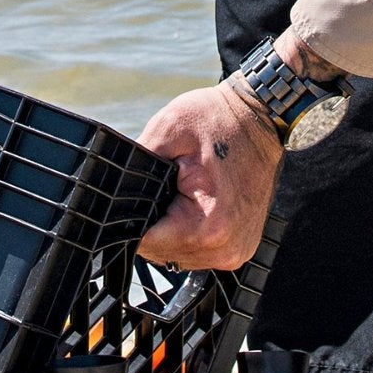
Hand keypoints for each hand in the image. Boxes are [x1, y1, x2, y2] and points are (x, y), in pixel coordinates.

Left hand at [136, 76, 281, 270]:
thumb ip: (136, 166)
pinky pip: (199, 250)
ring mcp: (236, 251)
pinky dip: (189, 230)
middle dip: (152, 220)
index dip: (131, 219)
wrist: (261, 117)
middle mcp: (225, 247)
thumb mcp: (167, 130)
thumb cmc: (218, 119)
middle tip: (163, 184)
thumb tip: (111, 191)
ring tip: (180, 191)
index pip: (146, 243)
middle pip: (161, 252)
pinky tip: (192, 203)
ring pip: (178, 254)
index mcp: (208, 226)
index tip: (135, 193)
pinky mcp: (241, 247)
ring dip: (171, 228)